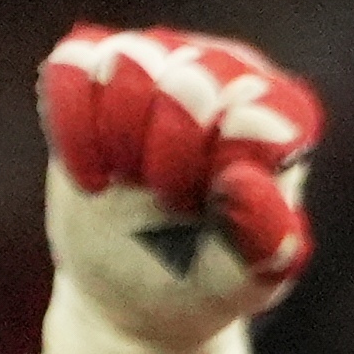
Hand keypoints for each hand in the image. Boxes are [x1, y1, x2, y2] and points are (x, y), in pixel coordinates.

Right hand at [38, 25, 319, 341]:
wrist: (135, 292)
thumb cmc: (204, 279)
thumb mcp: (243, 283)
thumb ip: (263, 240)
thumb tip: (244, 178)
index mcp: (280, 118)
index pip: (256, 112)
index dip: (213, 165)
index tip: (194, 208)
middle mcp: (227, 74)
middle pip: (190, 81)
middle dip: (166, 156)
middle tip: (165, 199)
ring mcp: (163, 61)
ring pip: (128, 62)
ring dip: (118, 139)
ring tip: (127, 181)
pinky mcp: (102, 70)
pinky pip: (74, 66)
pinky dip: (72, 125)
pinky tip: (90, 172)